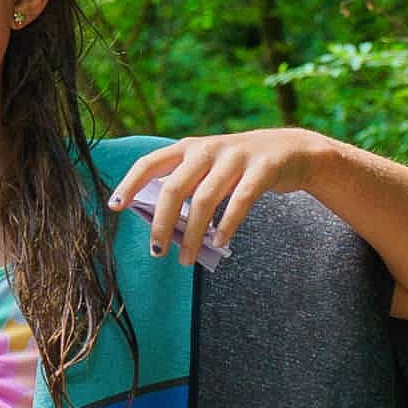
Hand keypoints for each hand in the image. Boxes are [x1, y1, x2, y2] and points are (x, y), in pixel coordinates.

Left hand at [109, 128, 334, 265]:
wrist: (292, 151)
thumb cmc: (239, 169)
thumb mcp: (208, 169)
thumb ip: (184, 188)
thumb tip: (155, 225)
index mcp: (188, 148)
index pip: (150, 163)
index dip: (129, 184)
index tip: (114, 207)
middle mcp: (207, 149)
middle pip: (174, 188)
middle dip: (161, 223)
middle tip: (156, 252)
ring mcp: (236, 156)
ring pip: (204, 199)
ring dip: (192, 234)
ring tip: (186, 260)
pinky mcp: (263, 167)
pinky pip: (240, 200)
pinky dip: (227, 225)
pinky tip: (218, 243)